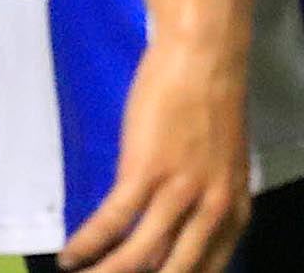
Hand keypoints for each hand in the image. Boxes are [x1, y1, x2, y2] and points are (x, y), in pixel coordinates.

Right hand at [60, 32, 250, 272]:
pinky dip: (87, 244)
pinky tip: (69, 257)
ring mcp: (180, 192)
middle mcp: (213, 210)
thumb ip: (201, 207)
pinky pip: (112, 222)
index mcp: (235, 211)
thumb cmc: (211, 102)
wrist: (205, 52)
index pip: (205, 272)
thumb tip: (166, 243)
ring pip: (138, 258)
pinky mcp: (146, 171)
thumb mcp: (220, 166)